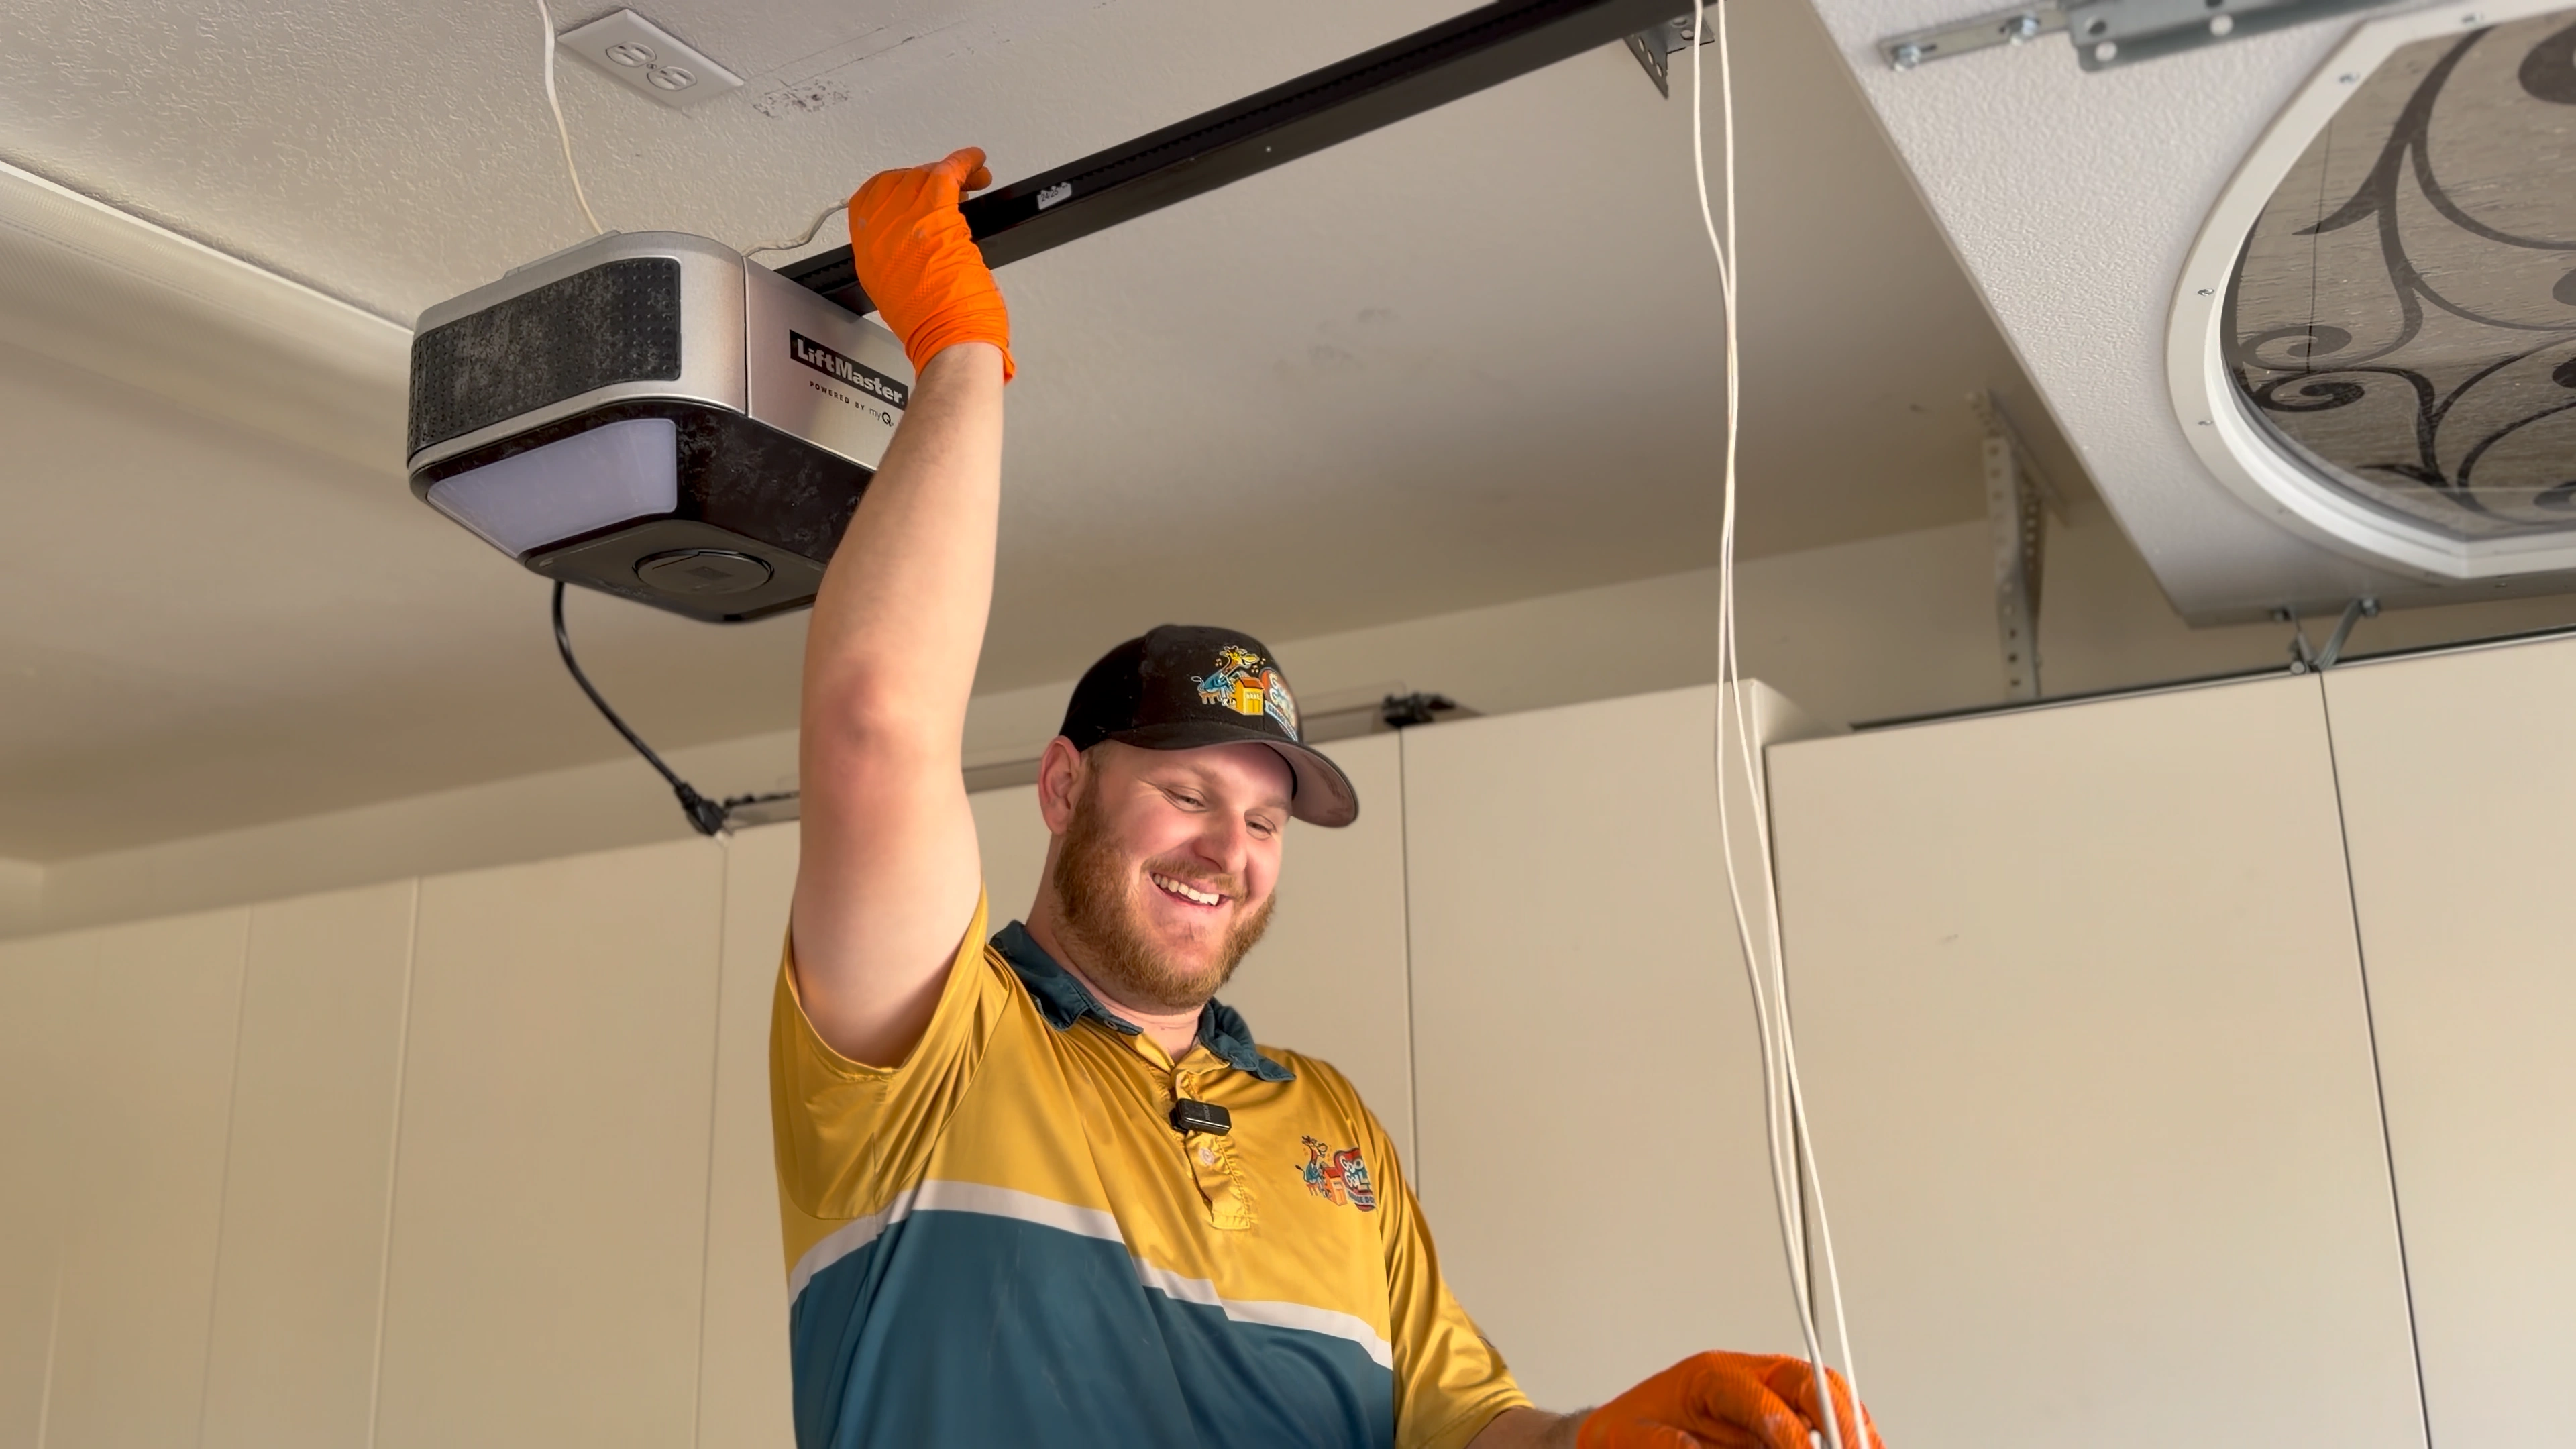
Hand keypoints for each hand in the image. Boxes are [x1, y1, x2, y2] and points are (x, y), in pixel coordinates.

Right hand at [845, 147, 1012, 378]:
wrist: (949, 341)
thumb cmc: (935, 330)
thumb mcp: (900, 296)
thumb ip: (902, 264)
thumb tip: (919, 247)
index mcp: (868, 255)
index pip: (869, 201)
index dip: (895, 188)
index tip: (915, 189)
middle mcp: (879, 234)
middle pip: (897, 183)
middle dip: (926, 179)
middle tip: (951, 186)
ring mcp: (904, 221)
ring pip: (923, 175)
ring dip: (951, 171)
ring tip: (972, 177)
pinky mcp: (935, 213)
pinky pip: (948, 171)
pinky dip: (966, 161)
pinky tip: (976, 161)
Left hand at [1576, 1352, 1882, 1448]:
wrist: (1623, 1432)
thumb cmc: (1630, 1429)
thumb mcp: (1632, 1438)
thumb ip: (1667, 1445)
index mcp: (1712, 1376)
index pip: (1764, 1397)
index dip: (1789, 1432)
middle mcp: (1749, 1378)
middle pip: (1808, 1381)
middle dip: (1837, 1417)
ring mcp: (1769, 1396)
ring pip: (1824, 1398)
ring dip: (1850, 1428)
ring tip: (1865, 1448)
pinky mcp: (1779, 1420)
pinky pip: (1820, 1422)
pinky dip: (1846, 1434)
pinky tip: (1859, 1446)